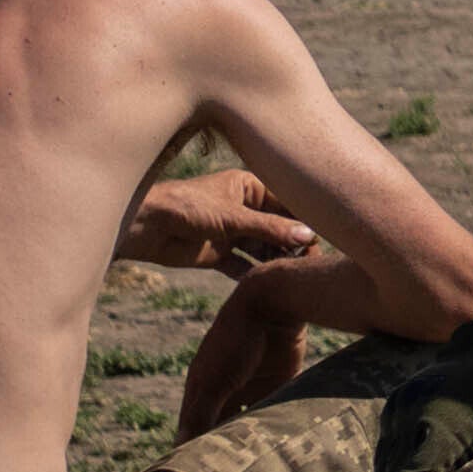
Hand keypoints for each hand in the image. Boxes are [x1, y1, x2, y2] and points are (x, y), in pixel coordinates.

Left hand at [117, 170, 315, 276]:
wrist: (143, 227)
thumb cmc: (186, 207)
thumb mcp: (233, 216)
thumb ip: (271, 228)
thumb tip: (309, 236)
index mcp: (248, 188)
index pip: (287, 202)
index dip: (307, 218)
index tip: (329, 233)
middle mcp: (243, 209)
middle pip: (278, 227)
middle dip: (294, 242)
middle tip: (313, 259)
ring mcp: (230, 232)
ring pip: (263, 248)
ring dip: (276, 260)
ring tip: (294, 273)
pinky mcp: (217, 254)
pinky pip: (243, 265)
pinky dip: (254, 274)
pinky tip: (268, 283)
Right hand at [171, 285, 306, 439]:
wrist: (273, 306)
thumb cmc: (234, 341)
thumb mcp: (213, 379)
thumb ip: (200, 413)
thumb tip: (181, 447)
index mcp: (202, 390)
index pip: (194, 429)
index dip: (194, 451)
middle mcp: (226, 392)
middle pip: (223, 429)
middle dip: (225, 450)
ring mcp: (253, 389)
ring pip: (251, 424)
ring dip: (252, 442)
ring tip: (256, 471)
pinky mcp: (280, 384)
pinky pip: (276, 412)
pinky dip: (276, 428)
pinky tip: (281, 448)